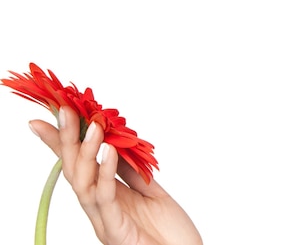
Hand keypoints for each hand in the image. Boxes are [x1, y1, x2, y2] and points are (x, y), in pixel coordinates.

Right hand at [30, 107, 202, 244]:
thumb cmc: (170, 232)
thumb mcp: (150, 193)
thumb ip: (131, 172)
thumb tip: (117, 145)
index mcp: (107, 197)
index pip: (79, 164)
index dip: (62, 141)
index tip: (54, 113)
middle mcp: (99, 208)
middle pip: (73, 170)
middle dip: (66, 140)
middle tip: (64, 110)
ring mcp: (104, 220)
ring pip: (82, 183)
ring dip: (87, 151)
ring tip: (93, 124)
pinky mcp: (115, 230)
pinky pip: (105, 198)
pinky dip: (105, 172)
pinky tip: (110, 150)